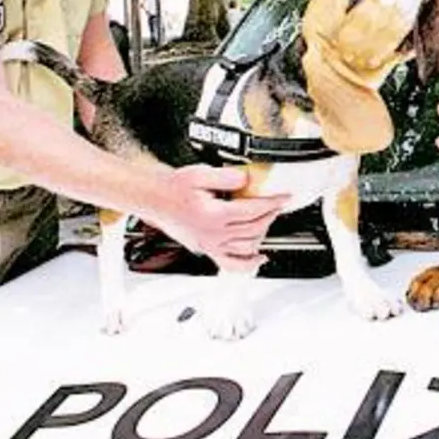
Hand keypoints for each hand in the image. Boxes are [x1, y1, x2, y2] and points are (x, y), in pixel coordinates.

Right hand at [143, 166, 288, 268]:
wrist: (155, 199)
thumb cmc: (172, 188)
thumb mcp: (200, 174)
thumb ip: (227, 177)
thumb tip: (247, 179)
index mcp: (213, 215)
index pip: (252, 210)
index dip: (272, 202)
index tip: (284, 197)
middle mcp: (212, 234)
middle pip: (253, 229)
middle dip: (270, 215)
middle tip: (277, 204)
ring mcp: (210, 245)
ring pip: (246, 246)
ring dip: (262, 233)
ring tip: (268, 220)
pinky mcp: (207, 250)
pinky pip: (231, 265)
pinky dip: (248, 264)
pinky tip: (259, 258)